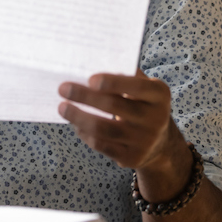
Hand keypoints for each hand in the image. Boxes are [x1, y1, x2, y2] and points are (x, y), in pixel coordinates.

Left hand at [57, 69, 177, 170]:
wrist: (160, 143)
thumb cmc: (141, 104)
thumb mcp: (142, 87)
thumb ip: (123, 74)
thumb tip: (89, 63)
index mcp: (159, 94)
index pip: (137, 86)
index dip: (113, 82)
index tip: (90, 79)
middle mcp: (156, 118)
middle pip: (115, 106)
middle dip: (85, 96)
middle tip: (63, 88)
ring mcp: (145, 141)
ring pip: (105, 129)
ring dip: (79, 117)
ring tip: (62, 107)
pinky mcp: (132, 157)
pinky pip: (102, 145)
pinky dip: (85, 134)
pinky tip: (75, 124)